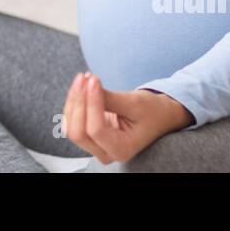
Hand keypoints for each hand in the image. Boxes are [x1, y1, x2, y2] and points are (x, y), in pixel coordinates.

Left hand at [62, 72, 194, 164]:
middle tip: (86, 77)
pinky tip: (82, 85)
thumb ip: (109, 99)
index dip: (90, 102)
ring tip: (85, 77)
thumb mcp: (135, 103)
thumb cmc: (151, 111)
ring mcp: (96, 146)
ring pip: (71, 126)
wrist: (158, 116)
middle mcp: (106, 153)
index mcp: (121, 149)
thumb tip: (87, 85)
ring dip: (74, 99)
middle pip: (78, 132)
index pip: (95, 129)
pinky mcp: (90, 136)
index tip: (94, 79)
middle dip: (78, 102)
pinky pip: (73, 121)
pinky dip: (75, 102)